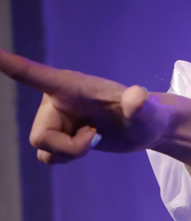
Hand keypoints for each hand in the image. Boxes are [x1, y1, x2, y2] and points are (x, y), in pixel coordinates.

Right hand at [0, 47, 170, 164]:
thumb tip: (138, 95)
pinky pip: (49, 155)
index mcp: (69, 86)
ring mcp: (56, 118)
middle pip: (40, 136)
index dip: (7, 64)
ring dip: (71, 152)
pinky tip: (88, 143)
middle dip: (69, 147)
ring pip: (44, 148)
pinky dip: (69, 156)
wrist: (146, 128)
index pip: (31, 74)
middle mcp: (56, 100)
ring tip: (95, 137)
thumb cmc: (147, 115)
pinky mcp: (60, 134)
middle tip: (96, 136)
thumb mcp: (146, 112)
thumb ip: (140, 104)